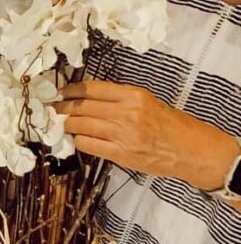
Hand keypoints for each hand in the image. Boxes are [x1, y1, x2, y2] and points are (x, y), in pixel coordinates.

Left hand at [57, 80, 240, 191]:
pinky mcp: (121, 154)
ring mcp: (122, 135)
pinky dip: (79, 141)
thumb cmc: (170, 124)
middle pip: (82, 107)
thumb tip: (88, 98)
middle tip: (53, 109)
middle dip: (63, 108)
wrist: (190, 150)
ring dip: (67, 125)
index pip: (92, 88)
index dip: (71, 90)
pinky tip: (77, 139)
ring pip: (81, 126)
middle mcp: (126, 112)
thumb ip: (119, 98)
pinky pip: (89, 145)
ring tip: (61, 124)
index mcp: (133, 95)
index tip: (61, 92)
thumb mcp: (147, 101)